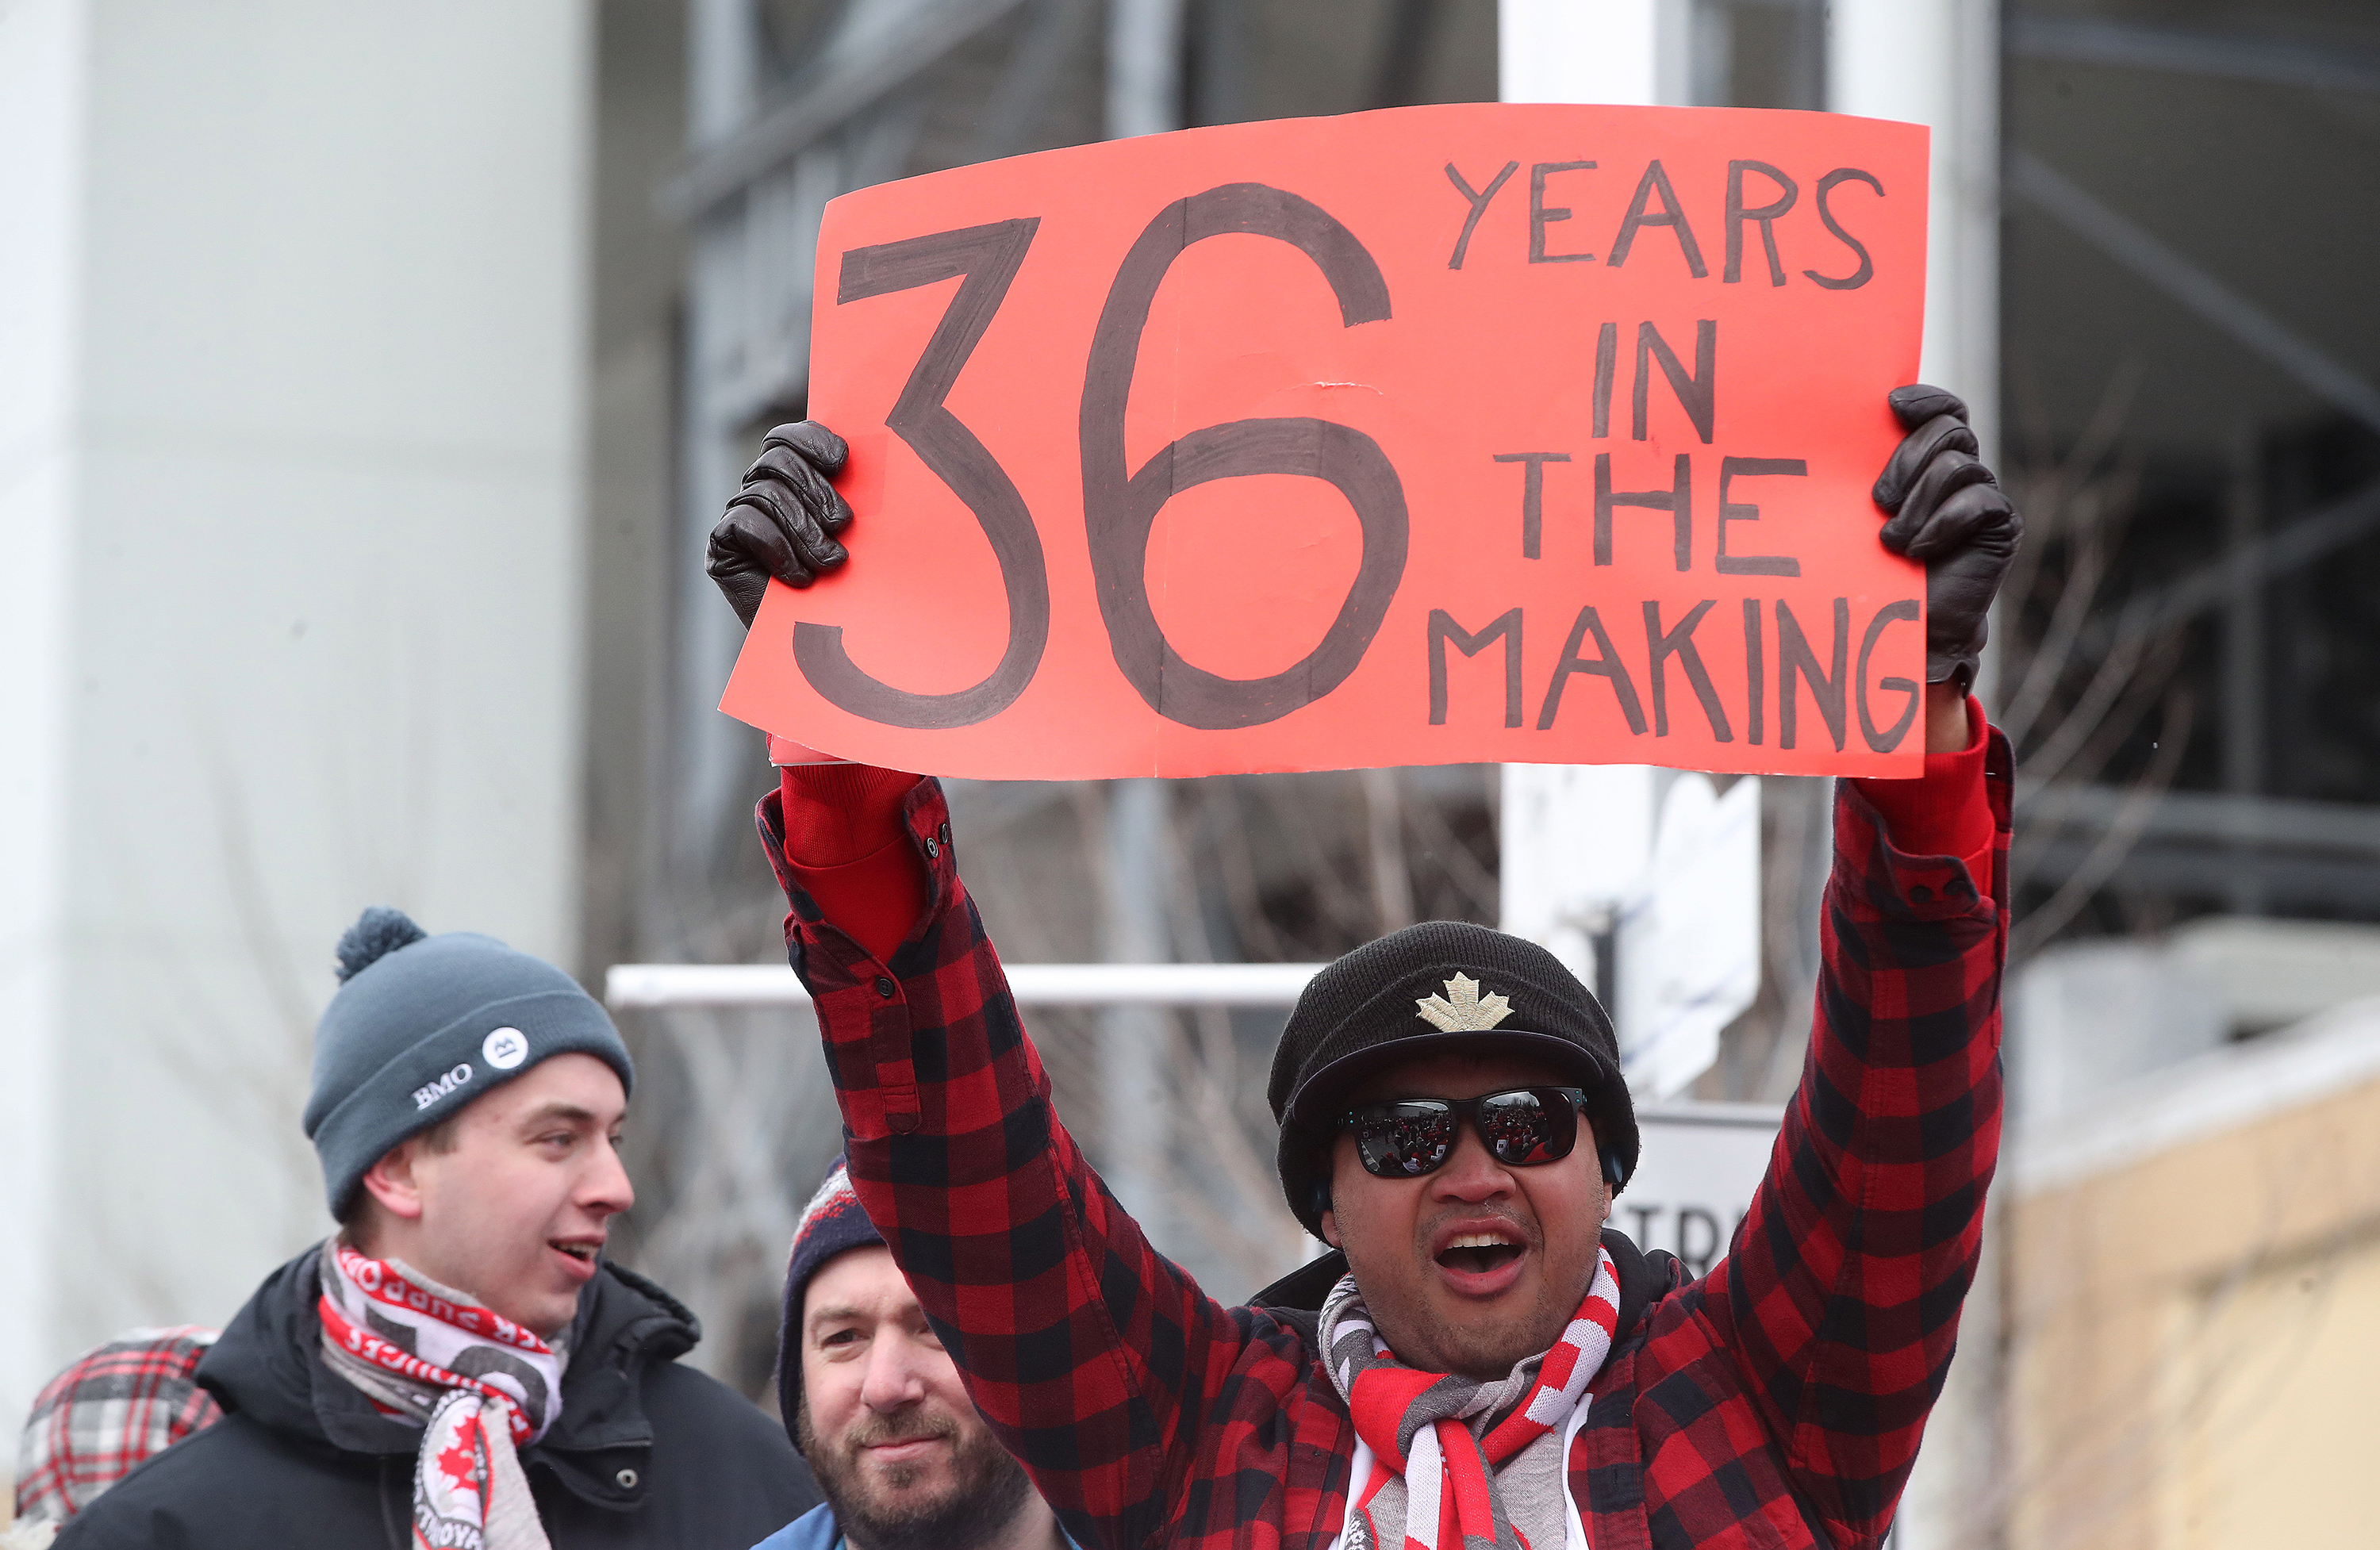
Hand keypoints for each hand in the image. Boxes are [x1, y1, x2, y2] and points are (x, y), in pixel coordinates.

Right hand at [705, 422, 852, 627]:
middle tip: (843, 524)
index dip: (811, 440)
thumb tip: (875, 460)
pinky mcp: (722, 545)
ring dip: (804, 528)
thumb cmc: (847, 588)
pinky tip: (799, 577)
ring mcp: (739, 516)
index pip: (789, 438)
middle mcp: (761, 491)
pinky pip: (744, 523)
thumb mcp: (859, 538)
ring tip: (831, 562)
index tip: (842, 461)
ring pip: (764, 492)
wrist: (818, 645)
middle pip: (777, 458)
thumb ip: (857, 500)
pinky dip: (777, 547)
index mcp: (793, 481)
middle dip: (815, 489)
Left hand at [1871, 385, 2021, 692]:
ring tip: (1894, 541)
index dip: (1925, 399)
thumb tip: (1834, 433)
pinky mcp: (2001, 524)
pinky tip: (1919, 551)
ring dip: (1917, 505)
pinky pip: (1977, 501)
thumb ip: (1862, 474)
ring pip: (1956, 466)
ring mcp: (1983, 496)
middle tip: (1880, 500)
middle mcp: (1961, 472)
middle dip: (1907, 460)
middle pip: (1948, 430)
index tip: (1891, 403)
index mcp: (1929, 460)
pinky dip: (1941, 525)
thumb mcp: (1859, 513)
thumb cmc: (1871, 567)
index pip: (1941, 410)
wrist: (1905, 625)